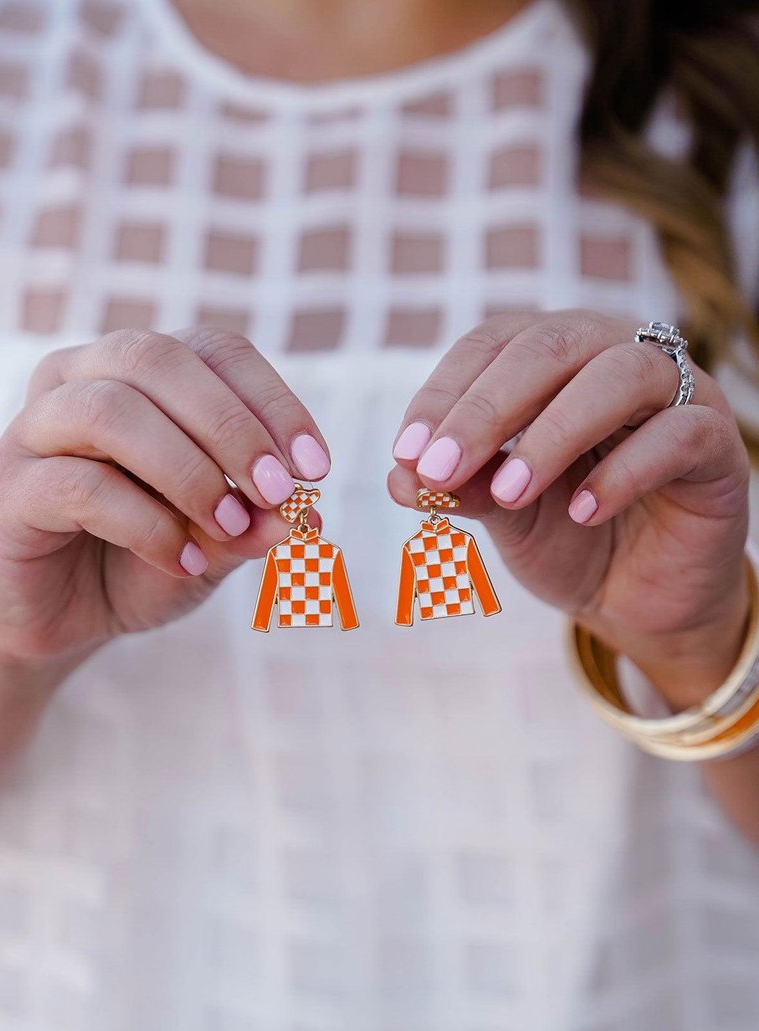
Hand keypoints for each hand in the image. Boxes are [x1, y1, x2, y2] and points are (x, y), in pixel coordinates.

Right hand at [0, 327, 329, 663]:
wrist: (69, 619)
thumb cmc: (145, 561)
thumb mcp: (216, 542)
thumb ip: (256, 522)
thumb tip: (307, 514)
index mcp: (142, 375)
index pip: (214, 351)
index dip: (272, 401)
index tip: (315, 466)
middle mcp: (82, 381)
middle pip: (158, 359)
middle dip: (232, 427)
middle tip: (278, 491)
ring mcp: (37, 430)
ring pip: (110, 410)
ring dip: (188, 471)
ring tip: (229, 527)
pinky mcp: (11, 490)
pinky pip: (79, 485)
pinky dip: (146, 525)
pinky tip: (180, 561)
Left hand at [389, 309, 751, 705]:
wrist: (638, 601)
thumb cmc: (568, 538)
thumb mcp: (505, 515)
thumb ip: (462, 488)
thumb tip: (400, 476)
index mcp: (555, 358)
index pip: (493, 343)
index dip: (445, 392)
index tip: (407, 454)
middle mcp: (615, 355)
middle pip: (551, 345)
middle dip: (486, 408)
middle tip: (439, 468)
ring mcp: (675, 393)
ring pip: (620, 374)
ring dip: (553, 432)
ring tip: (510, 492)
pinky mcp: (717, 444)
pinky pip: (679, 434)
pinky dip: (625, 471)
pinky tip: (583, 512)